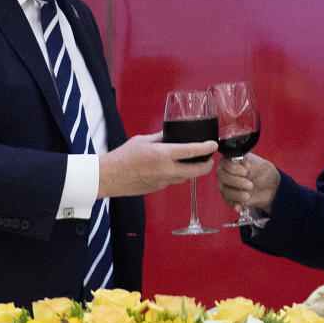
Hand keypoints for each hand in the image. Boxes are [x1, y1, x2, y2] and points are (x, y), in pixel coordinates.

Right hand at [98, 132, 216, 197]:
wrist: (110, 176)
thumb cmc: (123, 157)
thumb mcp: (143, 140)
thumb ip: (161, 137)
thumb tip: (172, 134)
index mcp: (163, 154)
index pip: (192, 151)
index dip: (206, 148)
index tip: (213, 145)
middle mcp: (166, 170)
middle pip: (197, 171)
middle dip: (207, 165)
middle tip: (210, 159)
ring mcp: (164, 181)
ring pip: (186, 177)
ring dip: (193, 170)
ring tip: (193, 162)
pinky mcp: (159, 188)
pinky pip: (174, 181)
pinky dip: (178, 174)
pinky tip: (173, 168)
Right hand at [217, 152, 277, 212]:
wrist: (271, 188)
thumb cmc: (264, 173)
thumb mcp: (260, 165)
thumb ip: (250, 163)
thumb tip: (243, 164)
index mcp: (233, 161)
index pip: (225, 162)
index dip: (233, 168)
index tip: (245, 172)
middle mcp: (227, 172)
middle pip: (222, 176)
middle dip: (236, 182)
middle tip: (250, 185)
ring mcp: (227, 185)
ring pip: (224, 189)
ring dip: (236, 194)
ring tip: (248, 196)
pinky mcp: (229, 197)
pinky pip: (227, 201)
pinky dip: (235, 203)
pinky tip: (241, 205)